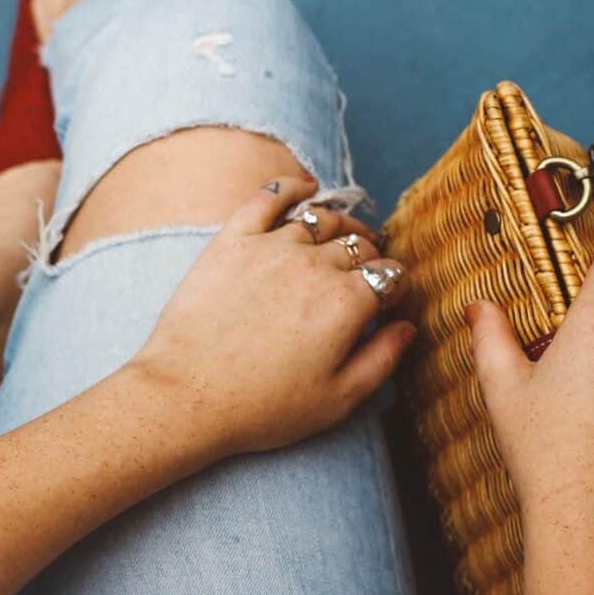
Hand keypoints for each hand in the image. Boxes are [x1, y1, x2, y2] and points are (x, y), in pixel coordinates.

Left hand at [125, 174, 415, 456]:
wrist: (186, 397)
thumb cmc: (262, 408)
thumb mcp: (338, 400)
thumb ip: (382, 359)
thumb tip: (407, 326)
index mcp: (348, 303)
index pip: (391, 276)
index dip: (395, 289)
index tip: (388, 304)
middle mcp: (315, 265)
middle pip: (359, 244)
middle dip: (370, 259)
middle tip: (363, 277)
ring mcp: (272, 247)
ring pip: (322, 219)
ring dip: (339, 227)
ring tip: (341, 241)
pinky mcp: (232, 240)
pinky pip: (269, 197)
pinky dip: (292, 186)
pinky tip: (305, 187)